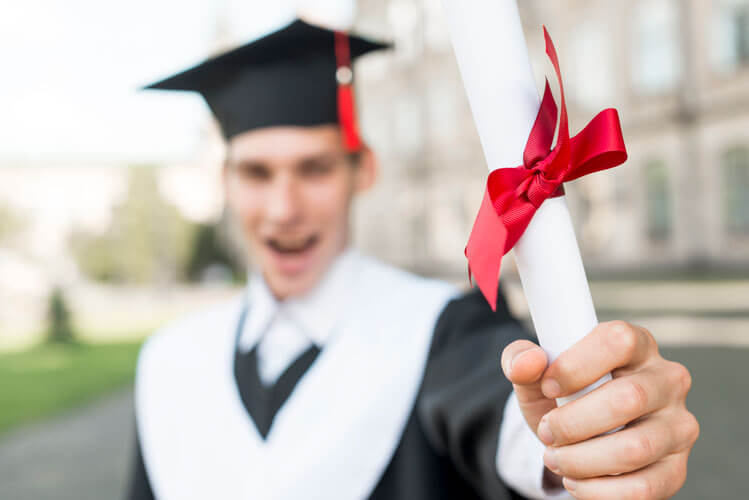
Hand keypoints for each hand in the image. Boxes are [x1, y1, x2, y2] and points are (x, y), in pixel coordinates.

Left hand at [500, 321, 698, 498]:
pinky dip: (600, 491)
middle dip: (573, 423)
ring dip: (582, 460)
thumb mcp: (536, 375)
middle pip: (628, 398)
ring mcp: (677, 425)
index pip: (618, 341)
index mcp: (635, 344)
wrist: (576, 436)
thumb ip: (521, 360)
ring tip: (556, 459)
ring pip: (635, 448)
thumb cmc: (562, 395)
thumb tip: (527, 361)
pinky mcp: (676, 468)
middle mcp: (667, 380)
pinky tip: (577, 481)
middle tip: (547, 432)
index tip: (547, 386)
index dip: (576, 365)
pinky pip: (644, 487)